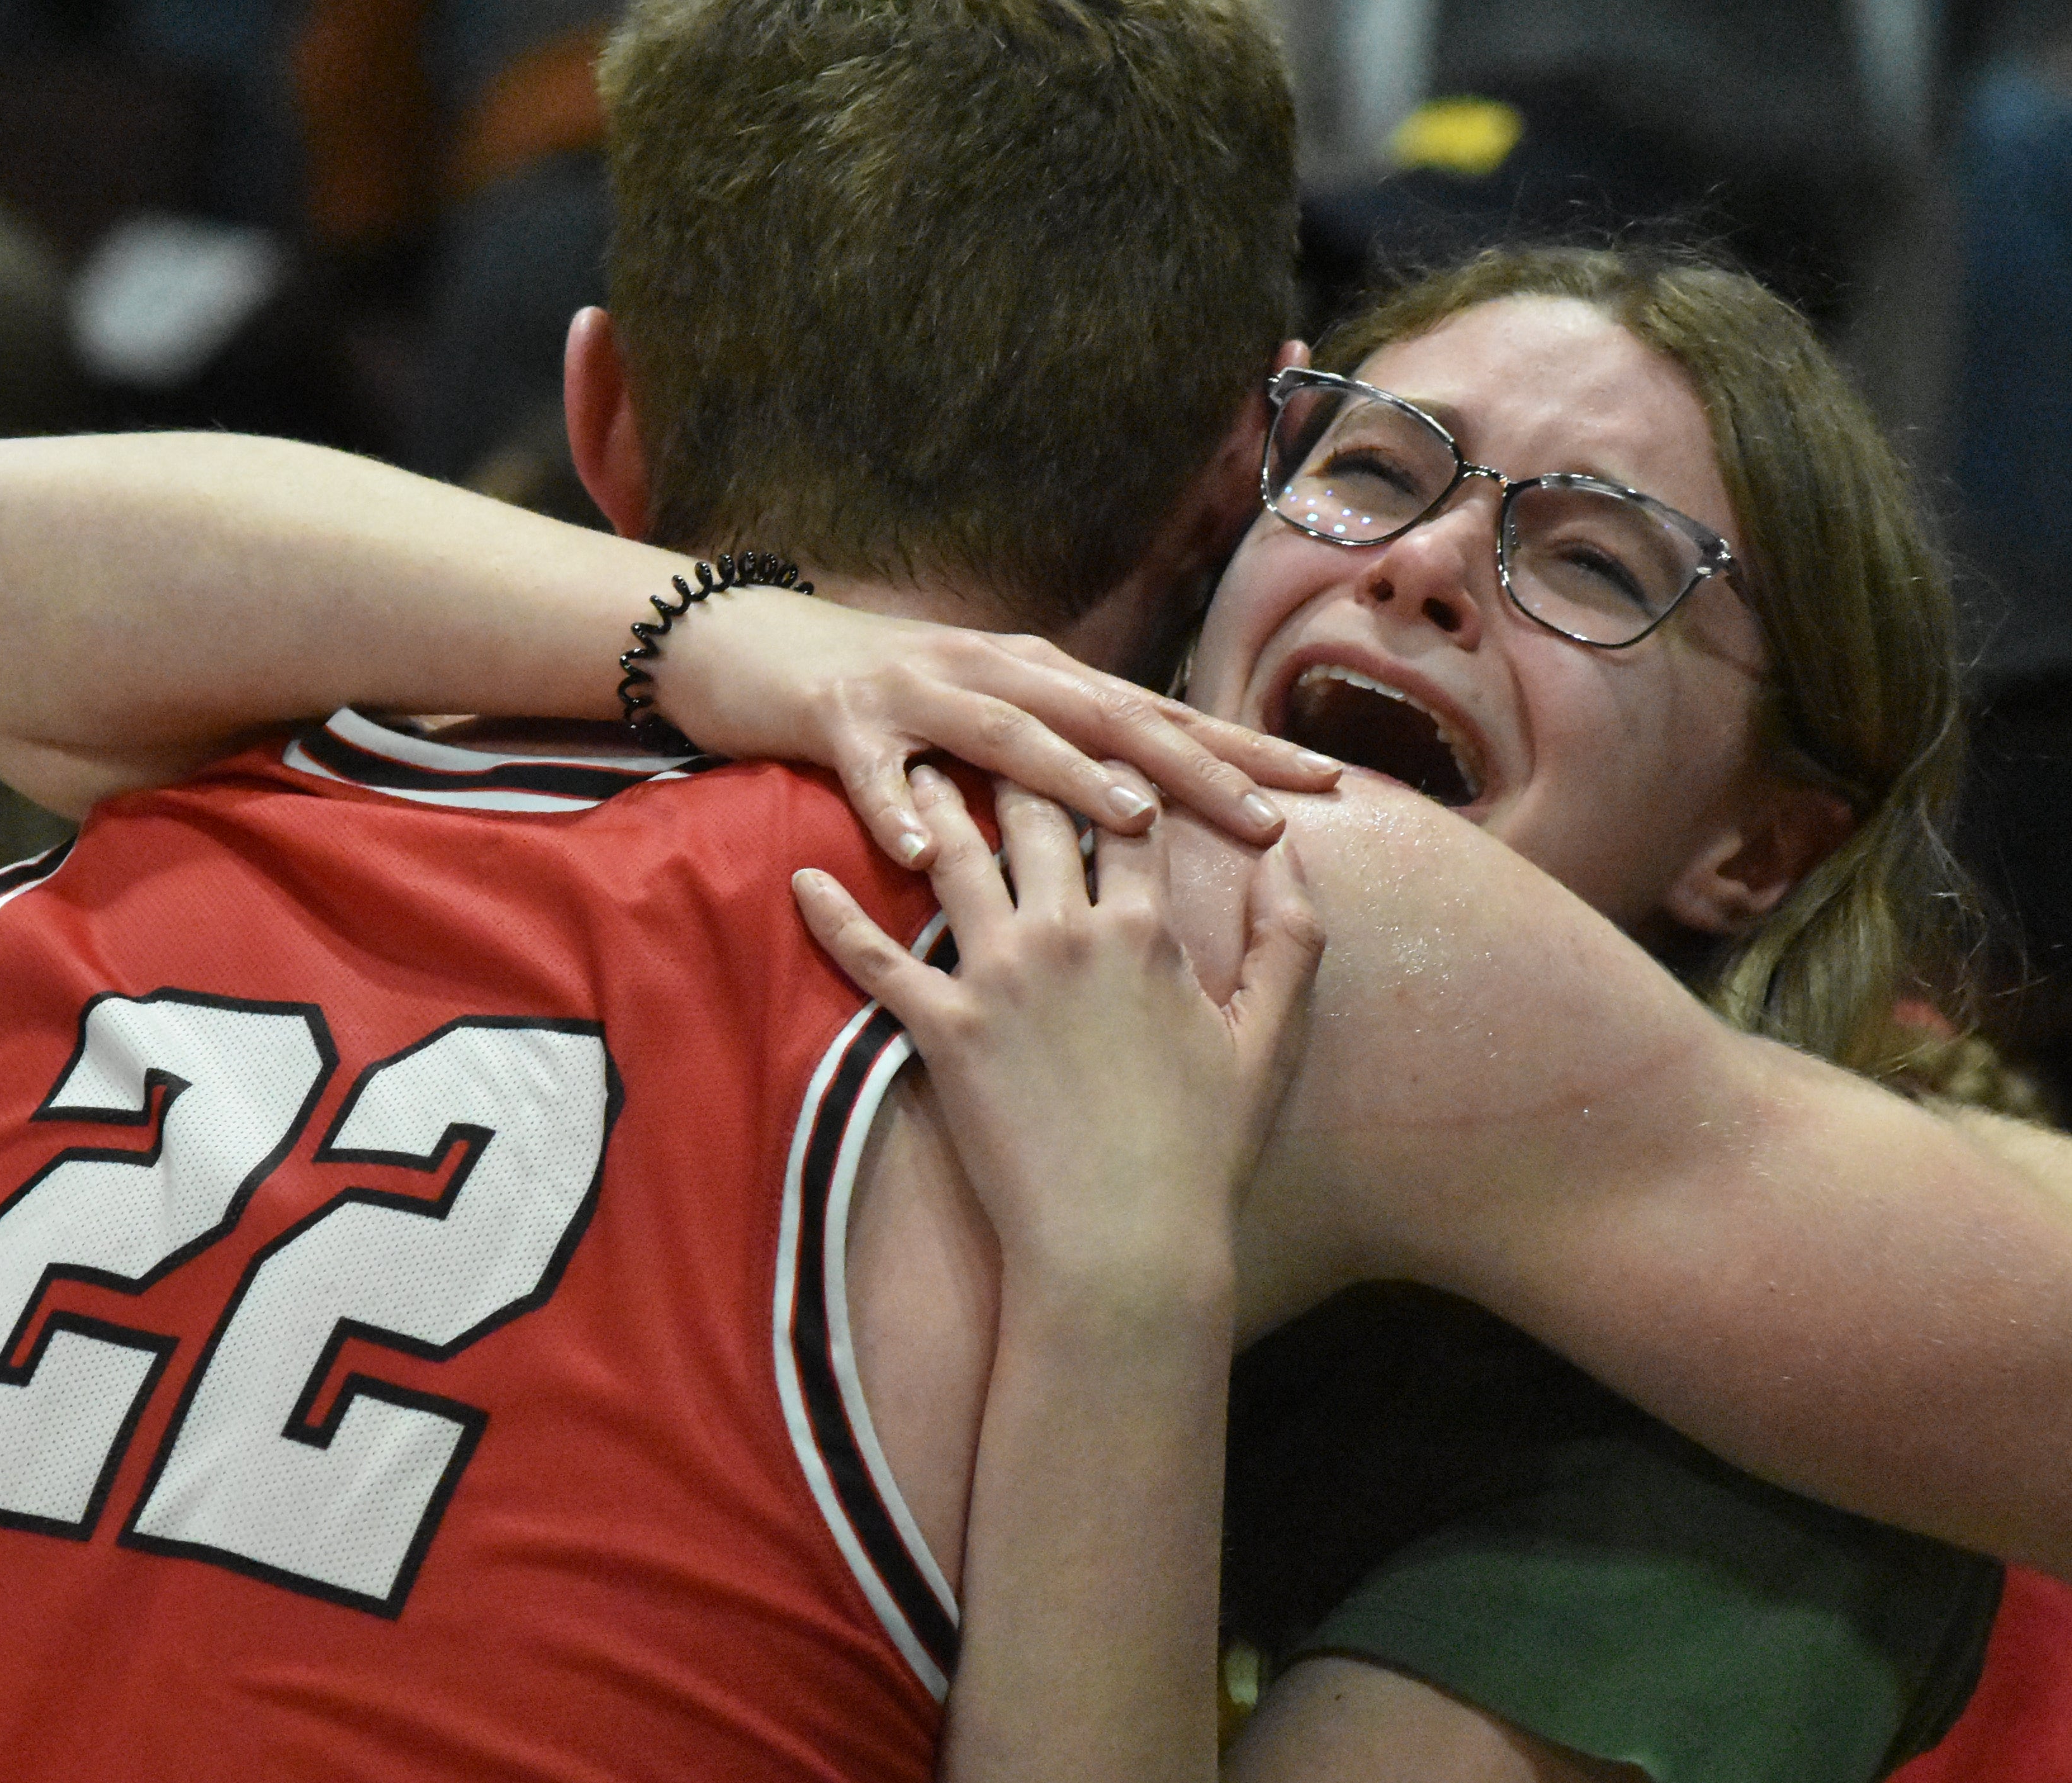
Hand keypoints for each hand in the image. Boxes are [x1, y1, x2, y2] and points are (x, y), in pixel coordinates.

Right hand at [659, 588, 1338, 867]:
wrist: (747, 640)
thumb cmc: (880, 697)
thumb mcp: (982, 718)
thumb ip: (1056, 751)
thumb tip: (1148, 801)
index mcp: (1041, 680)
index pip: (1159, 716)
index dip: (1242, 749)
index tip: (1325, 785)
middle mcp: (997, 673)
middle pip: (1111, 719)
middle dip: (1194, 768)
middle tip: (1269, 819)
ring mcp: (919, 690)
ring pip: (1006, 733)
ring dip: (1068, 777)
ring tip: (1132, 820)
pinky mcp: (839, 716)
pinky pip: (869, 770)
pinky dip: (893, 806)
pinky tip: (919, 853)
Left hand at [792, 767, 1323, 1285]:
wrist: (1125, 1245)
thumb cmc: (1200, 1150)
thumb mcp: (1269, 1038)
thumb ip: (1291, 938)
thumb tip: (1293, 853)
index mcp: (1146, 928)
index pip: (1124, 815)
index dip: (1108, 765)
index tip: (1084, 728)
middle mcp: (1068, 932)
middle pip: (1032, 815)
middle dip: (1009, 757)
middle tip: (977, 715)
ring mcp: (1000, 977)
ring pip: (956, 858)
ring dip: (927, 802)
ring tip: (907, 762)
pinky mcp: (942, 1030)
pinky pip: (875, 959)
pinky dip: (834, 916)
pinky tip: (802, 879)